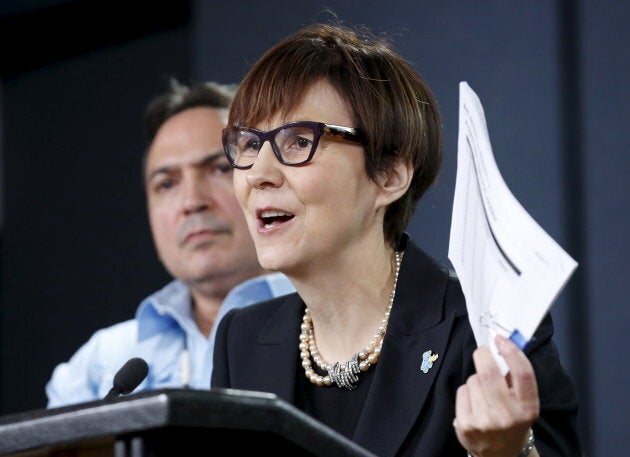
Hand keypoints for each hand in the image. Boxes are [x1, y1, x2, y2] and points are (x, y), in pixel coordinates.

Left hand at [453, 334, 538, 456]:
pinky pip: (462, 391)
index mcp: (528, 409)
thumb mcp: (523, 403)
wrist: (501, 454)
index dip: (512, 352)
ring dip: (476, 378)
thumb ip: (515, 377)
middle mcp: (507, 417)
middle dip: (483, 355)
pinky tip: (473, 402)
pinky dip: (466, 390)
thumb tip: (501, 345)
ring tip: (483, 392)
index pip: (523, 375)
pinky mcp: (466, 425)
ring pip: (473, 381)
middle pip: (489, 374)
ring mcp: (485, 422)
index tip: (500, 339)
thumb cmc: (512, 420)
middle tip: (483, 350)